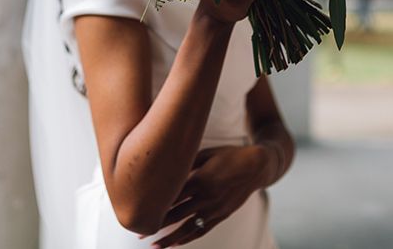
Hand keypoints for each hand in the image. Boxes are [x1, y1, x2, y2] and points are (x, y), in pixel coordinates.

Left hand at [148, 145, 269, 246]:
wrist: (255, 166)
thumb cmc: (229, 155)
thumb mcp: (207, 153)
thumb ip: (188, 162)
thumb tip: (167, 166)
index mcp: (200, 178)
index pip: (173, 195)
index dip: (155, 203)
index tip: (139, 209)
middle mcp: (206, 196)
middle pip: (176, 214)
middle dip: (156, 223)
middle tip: (137, 230)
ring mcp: (214, 208)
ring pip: (187, 227)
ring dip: (169, 238)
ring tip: (153, 246)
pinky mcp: (221, 215)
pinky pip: (202, 229)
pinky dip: (188, 238)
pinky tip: (176, 244)